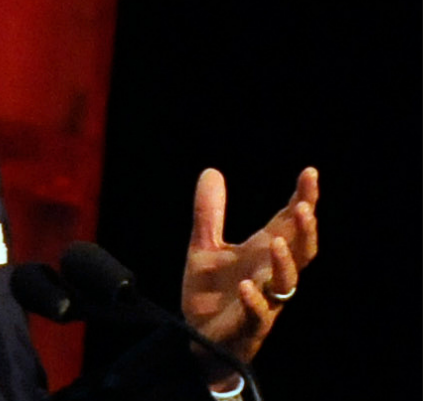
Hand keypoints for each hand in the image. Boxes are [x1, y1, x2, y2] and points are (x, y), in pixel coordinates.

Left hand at [181, 167, 317, 377]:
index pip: (288, 223)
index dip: (303, 199)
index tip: (310, 173)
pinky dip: (255, 300)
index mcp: (262, 252)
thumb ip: (209, 212)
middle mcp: (269, 274)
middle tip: (304, 207)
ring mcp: (264, 300)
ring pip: (286, 282)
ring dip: (285, 263)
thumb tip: (211, 171)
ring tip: (277, 242)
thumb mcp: (204, 246)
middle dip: (304, 230)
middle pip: (301, 250)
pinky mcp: (248, 325)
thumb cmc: (212, 292)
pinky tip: (249, 286)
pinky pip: (257, 314)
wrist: (199, 338)